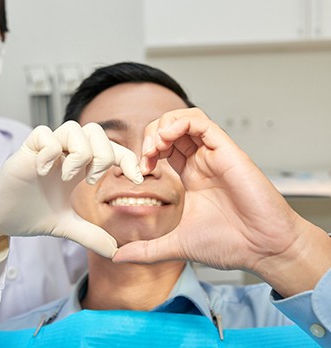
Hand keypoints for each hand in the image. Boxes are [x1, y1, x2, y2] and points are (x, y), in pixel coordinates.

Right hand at [0, 121, 142, 257]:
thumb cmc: (31, 214)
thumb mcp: (67, 226)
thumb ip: (90, 235)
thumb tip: (115, 252)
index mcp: (80, 166)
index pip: (112, 150)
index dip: (129, 159)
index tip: (137, 179)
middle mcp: (66, 154)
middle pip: (96, 130)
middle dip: (104, 155)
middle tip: (92, 181)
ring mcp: (47, 150)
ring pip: (74, 128)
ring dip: (79, 154)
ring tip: (69, 177)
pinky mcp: (26, 150)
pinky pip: (44, 134)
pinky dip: (49, 153)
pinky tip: (43, 173)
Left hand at [113, 108, 330, 295]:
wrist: (263, 248)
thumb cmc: (230, 244)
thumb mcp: (177, 244)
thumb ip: (147, 250)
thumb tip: (119, 257)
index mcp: (191, 177)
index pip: (164, 149)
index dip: (146, 153)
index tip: (139, 172)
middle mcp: (202, 162)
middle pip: (171, 129)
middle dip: (150, 136)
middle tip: (144, 156)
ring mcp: (214, 154)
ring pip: (185, 119)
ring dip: (162, 126)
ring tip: (155, 146)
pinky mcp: (227, 150)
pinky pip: (201, 122)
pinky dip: (180, 123)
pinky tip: (166, 139)